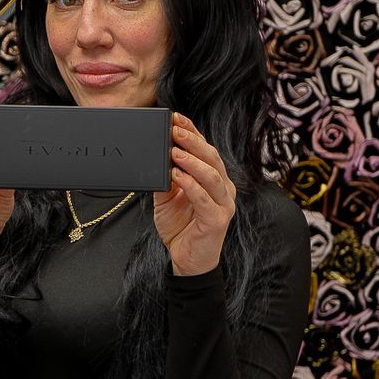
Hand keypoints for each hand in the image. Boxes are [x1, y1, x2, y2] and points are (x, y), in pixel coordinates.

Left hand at [152, 113, 235, 276]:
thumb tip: (155, 158)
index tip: (176, 118)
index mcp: (214, 179)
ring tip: (174, 151)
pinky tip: (177, 176)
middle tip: (174, 129)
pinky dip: (191, 185)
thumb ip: (165, 179)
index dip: (193, 132)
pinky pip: (204, 199)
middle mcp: (223, 188)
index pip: (205, 150)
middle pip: (211, 158)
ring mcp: (223, 204)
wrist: (187, 260)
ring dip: (192, 161)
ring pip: (211, 176)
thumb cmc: (180, 227)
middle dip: (192, 141)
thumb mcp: (167, 198)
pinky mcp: (217, 220)